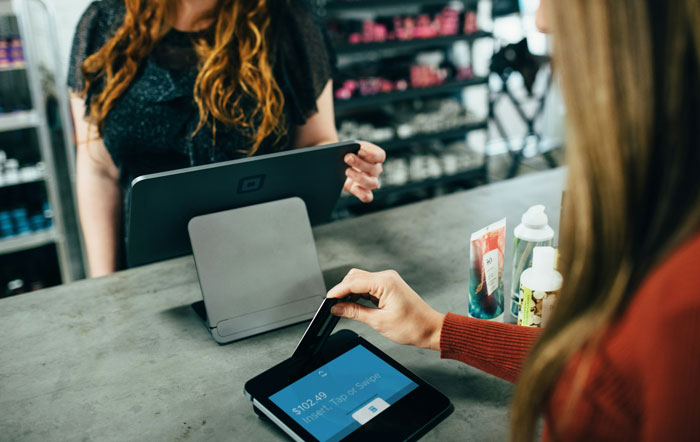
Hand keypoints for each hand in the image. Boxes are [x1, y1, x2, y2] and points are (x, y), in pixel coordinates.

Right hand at [326, 269, 444, 350]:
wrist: (430, 329)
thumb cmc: (412, 326)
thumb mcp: (379, 322)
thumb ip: (355, 312)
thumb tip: (337, 308)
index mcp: (385, 282)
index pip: (353, 282)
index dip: (337, 291)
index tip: (327, 301)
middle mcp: (386, 277)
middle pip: (354, 277)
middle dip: (342, 290)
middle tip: (333, 306)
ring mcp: (388, 280)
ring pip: (360, 280)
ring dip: (350, 292)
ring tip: (343, 308)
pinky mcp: (388, 286)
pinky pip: (368, 286)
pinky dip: (359, 294)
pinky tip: (355, 305)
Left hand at [343, 141, 385, 202]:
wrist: (337, 164)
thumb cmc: (346, 152)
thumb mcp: (348, 146)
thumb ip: (349, 147)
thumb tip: (346, 152)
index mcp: (375, 157)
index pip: (380, 156)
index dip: (371, 154)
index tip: (360, 150)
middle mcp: (375, 170)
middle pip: (374, 168)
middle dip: (359, 163)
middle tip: (347, 158)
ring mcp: (370, 181)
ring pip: (372, 183)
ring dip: (359, 177)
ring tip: (347, 171)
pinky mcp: (362, 191)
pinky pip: (367, 196)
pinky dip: (362, 193)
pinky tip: (354, 188)